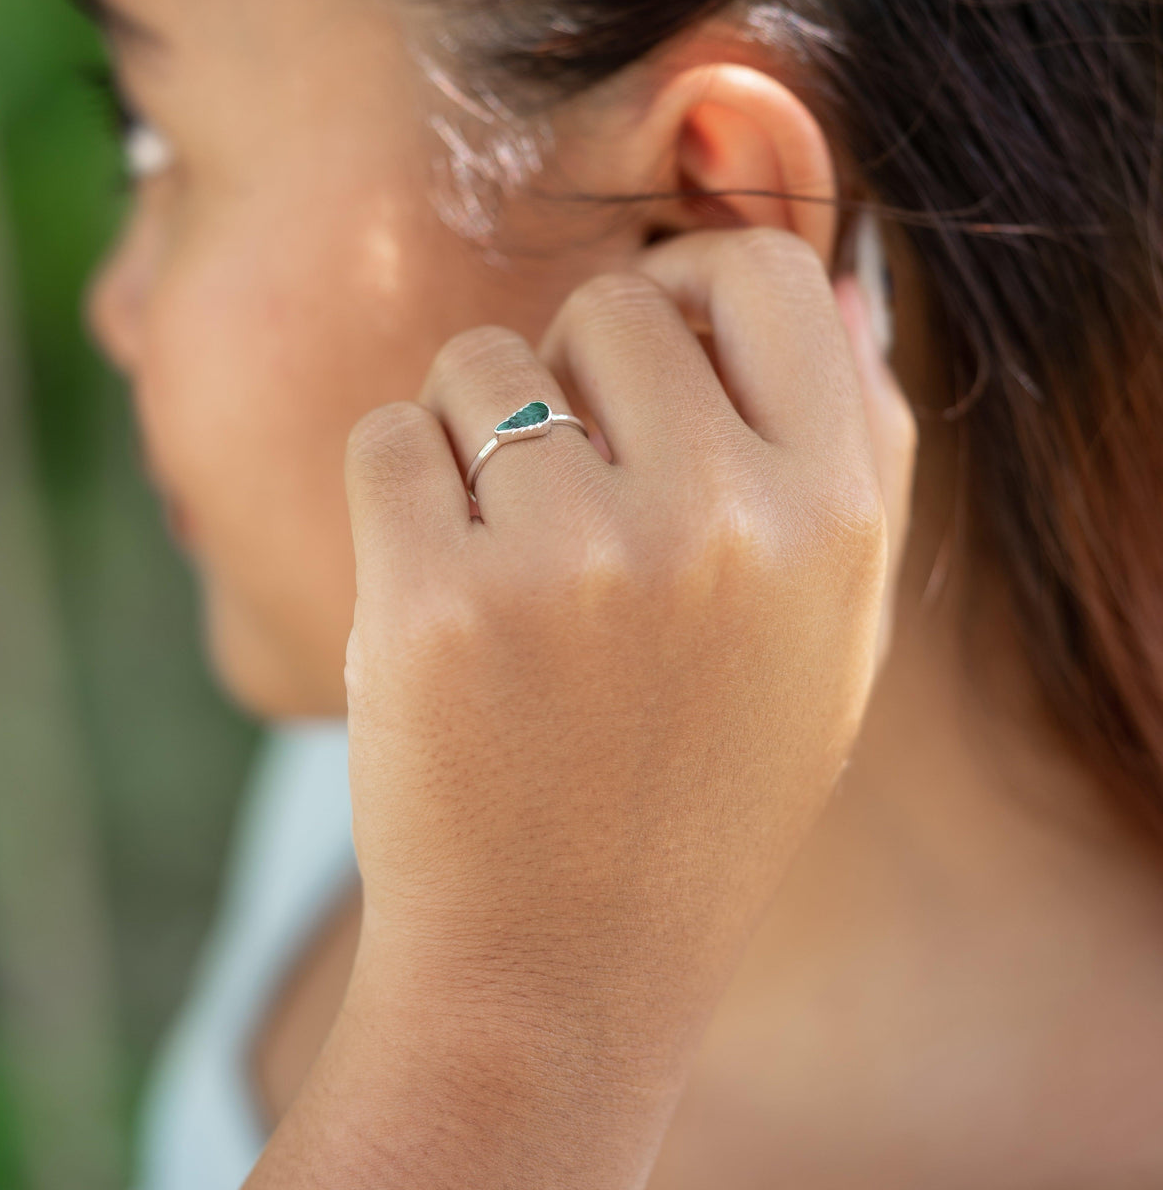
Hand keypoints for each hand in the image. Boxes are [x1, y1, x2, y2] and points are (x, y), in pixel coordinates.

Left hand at [342, 227, 915, 1094]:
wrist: (559, 968)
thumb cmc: (697, 781)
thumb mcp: (827, 631)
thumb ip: (854, 452)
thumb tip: (836, 287)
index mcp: (830, 517)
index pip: (765, 275)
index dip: (692, 286)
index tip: (648, 346)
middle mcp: (718, 519)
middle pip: (606, 305)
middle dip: (568, 371)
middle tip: (564, 490)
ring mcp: (576, 557)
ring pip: (480, 361)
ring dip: (473, 436)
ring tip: (505, 562)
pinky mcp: (439, 599)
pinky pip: (390, 435)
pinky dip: (397, 493)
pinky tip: (435, 591)